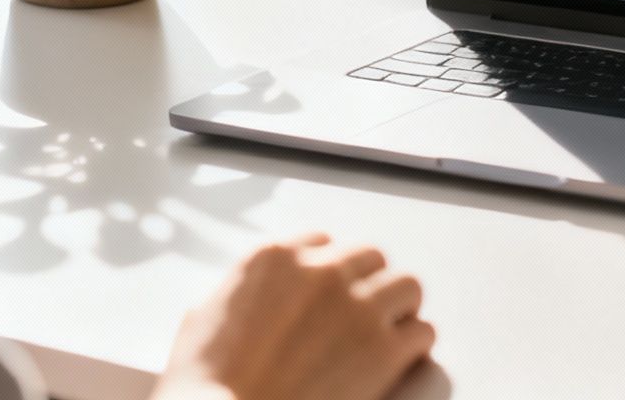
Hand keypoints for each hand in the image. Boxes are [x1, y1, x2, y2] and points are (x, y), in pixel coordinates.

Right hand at [152, 233, 435, 399]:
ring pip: (407, 285)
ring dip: (399, 308)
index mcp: (274, 258)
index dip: (328, 270)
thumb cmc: (202, 383)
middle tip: (364, 313)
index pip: (322, 242)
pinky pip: (421, 332)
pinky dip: (413, 345)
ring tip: (391, 331)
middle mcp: (322, 272)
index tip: (329, 292)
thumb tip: (245, 298)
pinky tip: (401, 361)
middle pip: (372, 257)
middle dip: (369, 284)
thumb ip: (237, 292)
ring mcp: (357, 307)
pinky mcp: (383, 349)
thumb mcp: (203, 317)